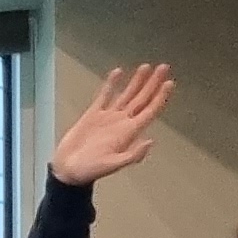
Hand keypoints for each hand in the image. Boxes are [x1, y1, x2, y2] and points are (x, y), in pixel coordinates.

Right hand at [49, 60, 169, 187]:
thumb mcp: (112, 165)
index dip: (160, 97)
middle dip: (152, 83)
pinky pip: (104, 96)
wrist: (68, 170)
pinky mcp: (92, 115)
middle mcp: (121, 122)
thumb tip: (150, 141)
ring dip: (136, 81)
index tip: (169, 82)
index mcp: (128, 132)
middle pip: (142, 99)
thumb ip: (132, 155)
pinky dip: (111, 84)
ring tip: (146, 67)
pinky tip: (117, 73)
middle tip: (163, 67)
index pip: (149, 110)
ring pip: (126, 95)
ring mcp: (108, 117)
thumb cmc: (89, 171)